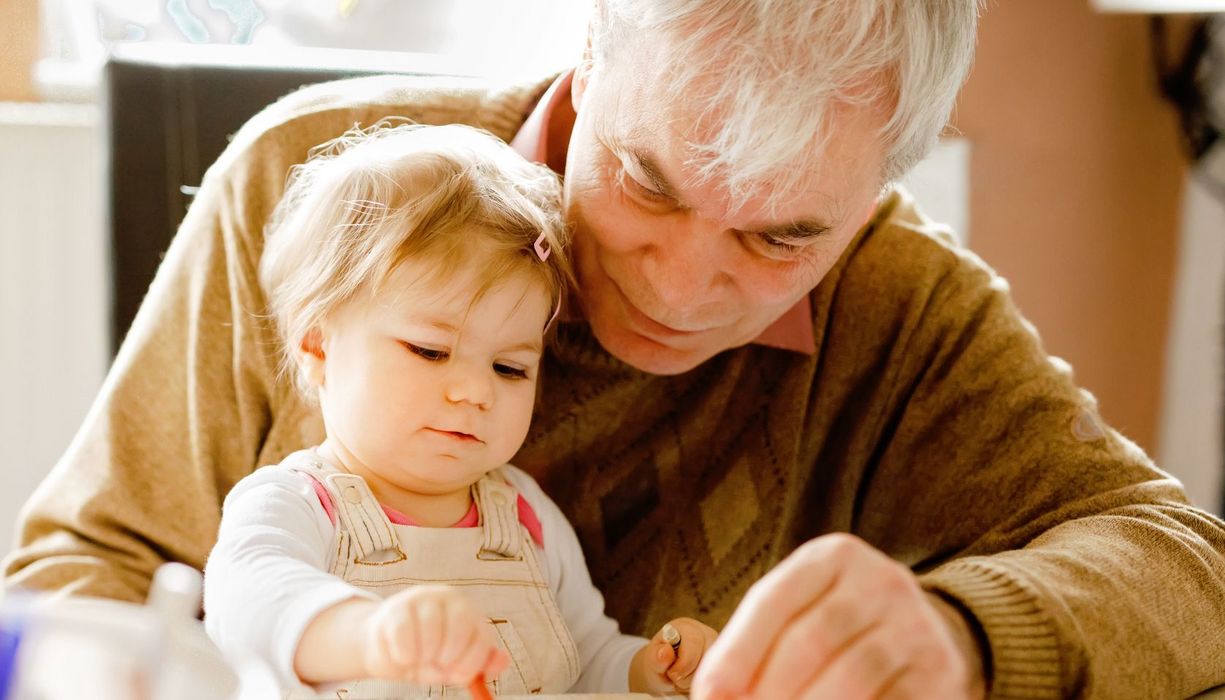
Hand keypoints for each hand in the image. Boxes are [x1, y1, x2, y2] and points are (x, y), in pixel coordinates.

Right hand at [361, 585, 507, 686]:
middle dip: (449, 657)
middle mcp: (447, 598)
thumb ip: (480, 663)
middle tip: (438, 667)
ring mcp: (421, 599)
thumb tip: (502, 662)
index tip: (460, 678)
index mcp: (468, 612)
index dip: (473, 662)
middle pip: (460, 626)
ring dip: (423, 658)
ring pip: (430, 632)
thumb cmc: (427, 656)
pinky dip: (403, 656)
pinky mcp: (396, 607)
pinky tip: (402, 656)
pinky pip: (403, 636)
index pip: (481, 634)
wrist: (387, 648)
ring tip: (418, 660)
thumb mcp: (455, 663)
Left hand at [629, 617, 718, 694]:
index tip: (671, 673)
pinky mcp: (720, 662)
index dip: (683, 664)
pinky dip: (700, 684)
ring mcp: (716, 647)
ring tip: (682, 678)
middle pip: (706, 657)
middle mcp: (705, 634)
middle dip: (688, 675)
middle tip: (675, 676)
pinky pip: (715, 678)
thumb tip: (665, 651)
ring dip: (693, 681)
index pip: (693, 642)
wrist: (665, 669)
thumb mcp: (652, 659)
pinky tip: (691, 680)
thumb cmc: (659, 660)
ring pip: (712, 670)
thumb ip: (657, 656)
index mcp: (686, 627)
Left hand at [690, 534, 987, 699]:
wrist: (926, 633)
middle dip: (767, 690)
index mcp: (833, 557)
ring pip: (849, 677)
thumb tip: (715, 694)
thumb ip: (757, 644)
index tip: (710, 694)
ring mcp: (916, 626)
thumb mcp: (801, 610)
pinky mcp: (940, 672)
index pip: (773, 601)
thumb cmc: (838, 625)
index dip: (736, 653)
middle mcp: (880, 581)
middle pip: (810, 640)